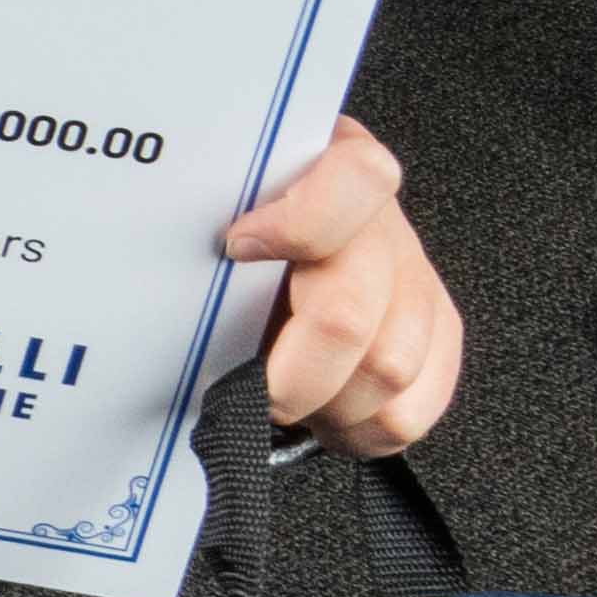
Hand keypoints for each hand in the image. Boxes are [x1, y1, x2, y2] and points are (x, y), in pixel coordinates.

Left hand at [226, 118, 463, 455]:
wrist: (268, 234)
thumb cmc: (229, 224)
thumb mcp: (212, 206)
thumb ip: (205, 234)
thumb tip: (158, 282)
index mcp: (333, 166)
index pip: (355, 180)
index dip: (298, 224)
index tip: (235, 248)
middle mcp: (384, 223)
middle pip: (352, 314)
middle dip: (293, 375)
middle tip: (256, 391)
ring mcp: (418, 279)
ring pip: (391, 371)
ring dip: (329, 408)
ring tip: (292, 405)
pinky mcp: (438, 331)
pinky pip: (418, 405)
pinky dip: (365, 429)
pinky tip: (329, 416)